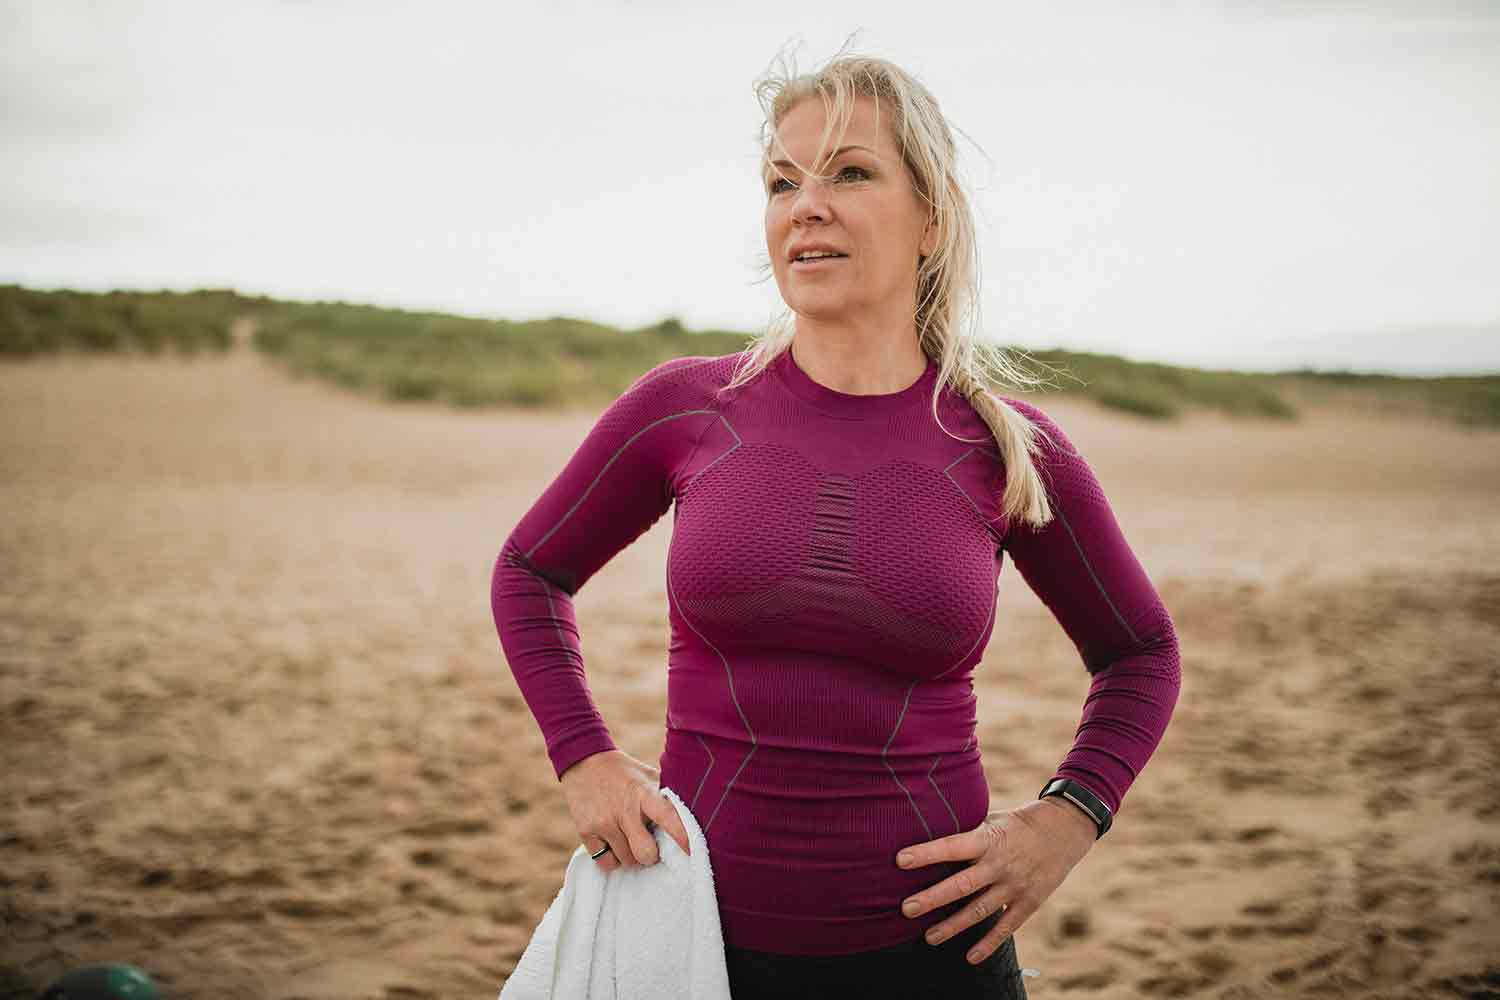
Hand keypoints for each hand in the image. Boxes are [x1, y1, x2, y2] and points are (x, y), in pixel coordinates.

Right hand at [558, 749, 691, 871]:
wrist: (583, 762)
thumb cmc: (624, 773)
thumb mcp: (647, 777)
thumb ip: (666, 795)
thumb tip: (695, 814)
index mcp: (643, 793)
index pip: (667, 817)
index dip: (682, 836)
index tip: (692, 851)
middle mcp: (623, 809)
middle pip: (645, 852)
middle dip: (652, 855)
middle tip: (651, 847)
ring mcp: (603, 822)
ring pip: (626, 861)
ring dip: (632, 856)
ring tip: (630, 839)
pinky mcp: (585, 832)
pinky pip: (606, 863)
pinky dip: (612, 859)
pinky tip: (614, 844)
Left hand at [895, 797, 1096, 963]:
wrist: (1064, 829)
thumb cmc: (1018, 823)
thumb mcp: (992, 819)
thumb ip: (967, 832)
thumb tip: (932, 833)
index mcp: (987, 840)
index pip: (951, 846)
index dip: (926, 853)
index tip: (900, 860)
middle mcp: (999, 864)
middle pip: (962, 885)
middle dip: (932, 898)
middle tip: (906, 909)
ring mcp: (1015, 886)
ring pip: (980, 910)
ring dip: (953, 926)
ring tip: (929, 937)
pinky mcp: (1029, 902)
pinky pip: (1006, 927)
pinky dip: (989, 944)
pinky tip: (970, 957)